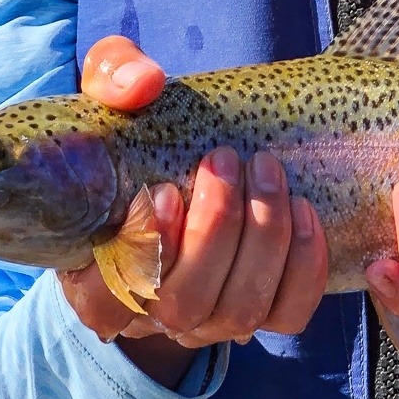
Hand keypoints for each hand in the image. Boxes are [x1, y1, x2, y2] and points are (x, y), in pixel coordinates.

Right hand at [58, 35, 328, 388]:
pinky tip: (303, 211)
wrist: (183, 158)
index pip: (110, 298)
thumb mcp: (111, 94)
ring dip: (263, 238)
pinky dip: (302, 267)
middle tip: (229, 160)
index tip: (165, 191)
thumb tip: (143, 84)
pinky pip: (288, 313)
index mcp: (95, 275)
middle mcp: (151, 313)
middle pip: (185, 302)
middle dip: (216, 229)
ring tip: (267, 172)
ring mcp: (208, 321)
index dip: (143, 251)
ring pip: (240, 309)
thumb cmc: (134, 134)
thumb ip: (113, 76)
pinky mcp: (259, 314)